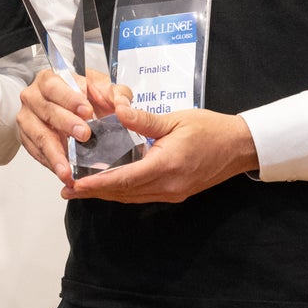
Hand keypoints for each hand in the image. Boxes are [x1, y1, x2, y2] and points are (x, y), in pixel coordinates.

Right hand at [16, 67, 122, 186]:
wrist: (73, 109)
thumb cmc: (84, 96)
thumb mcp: (103, 88)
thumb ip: (116, 93)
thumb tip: (122, 105)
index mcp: (48, 79)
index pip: (54, 86)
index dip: (70, 99)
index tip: (87, 111)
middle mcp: (33, 98)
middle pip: (46, 111)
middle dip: (66, 124)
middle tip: (84, 135)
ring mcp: (28, 119)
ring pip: (39, 136)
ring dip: (55, 153)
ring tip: (67, 169)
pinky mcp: (27, 139)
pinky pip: (37, 153)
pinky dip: (51, 164)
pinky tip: (64, 173)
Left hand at [62, 103, 258, 203]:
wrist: (240, 147)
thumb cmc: (210, 129)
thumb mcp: (176, 119)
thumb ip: (144, 119)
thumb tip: (117, 110)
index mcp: (166, 165)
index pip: (124, 178)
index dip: (97, 183)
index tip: (75, 185)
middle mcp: (168, 185)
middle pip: (124, 193)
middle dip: (94, 192)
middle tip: (67, 189)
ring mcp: (173, 192)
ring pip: (132, 197)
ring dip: (106, 194)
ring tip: (82, 190)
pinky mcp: (176, 192)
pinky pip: (143, 195)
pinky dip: (123, 192)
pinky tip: (110, 186)